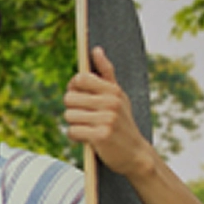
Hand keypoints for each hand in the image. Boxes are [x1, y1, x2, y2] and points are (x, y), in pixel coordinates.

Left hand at [64, 46, 155, 177]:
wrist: (135, 154)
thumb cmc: (122, 122)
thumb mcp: (118, 96)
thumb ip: (105, 73)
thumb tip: (95, 49)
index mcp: (113, 90)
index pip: (79, 78)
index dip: (74, 88)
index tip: (80, 97)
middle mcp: (111, 102)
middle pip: (69, 98)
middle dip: (73, 110)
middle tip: (86, 117)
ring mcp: (107, 119)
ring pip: (69, 116)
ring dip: (74, 125)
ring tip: (89, 128)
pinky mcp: (101, 136)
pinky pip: (72, 132)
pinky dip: (76, 137)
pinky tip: (88, 139)